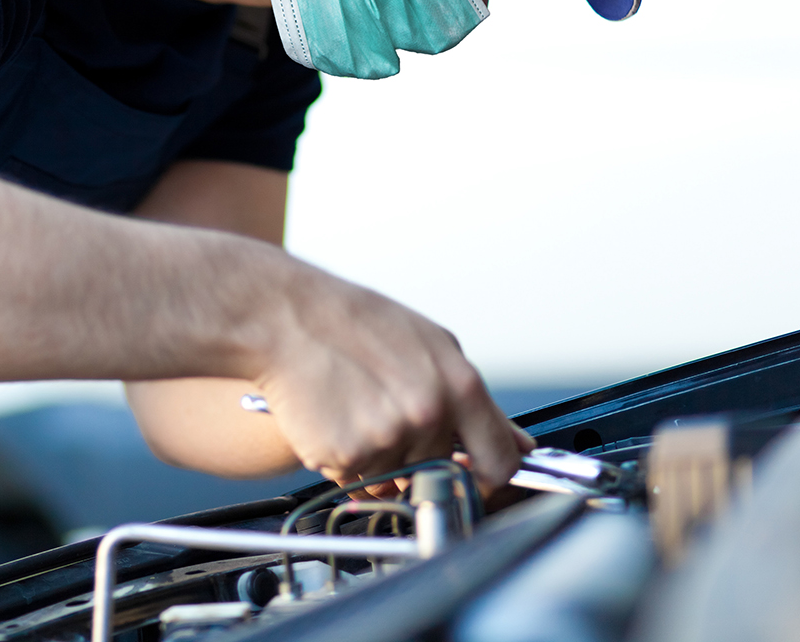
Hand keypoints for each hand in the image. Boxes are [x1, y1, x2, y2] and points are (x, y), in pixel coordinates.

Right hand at [251, 270, 534, 498]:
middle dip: (416, 456)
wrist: (285, 318)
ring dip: (376, 459)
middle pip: (438, 470)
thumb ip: (475, 401)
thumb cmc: (354, 324)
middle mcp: (428, 413)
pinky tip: (333, 418)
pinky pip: (355, 480)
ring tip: (354, 407)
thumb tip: (514, 443)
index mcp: (458, 385)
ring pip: (394, 478)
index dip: (489, 480)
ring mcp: (388, 436)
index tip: (475, 480)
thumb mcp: (431, 345)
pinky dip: (343, 460)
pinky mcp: (348, 454)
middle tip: (384, 414)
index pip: (500, 462)